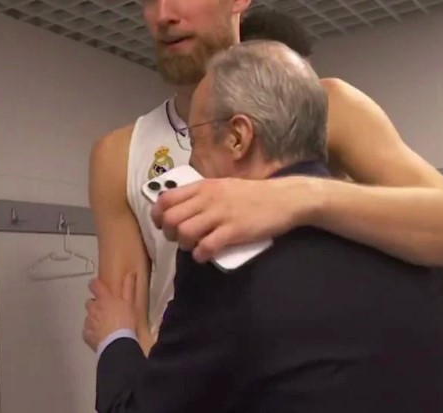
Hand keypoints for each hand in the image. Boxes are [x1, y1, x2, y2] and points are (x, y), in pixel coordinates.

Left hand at [83, 272, 136, 351]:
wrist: (117, 343)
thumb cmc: (126, 321)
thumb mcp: (130, 303)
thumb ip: (128, 288)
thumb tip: (130, 273)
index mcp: (104, 298)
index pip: (94, 285)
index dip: (94, 284)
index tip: (96, 285)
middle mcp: (93, 308)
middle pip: (90, 302)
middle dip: (95, 305)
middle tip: (106, 310)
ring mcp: (88, 322)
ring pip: (89, 316)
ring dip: (94, 318)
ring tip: (104, 325)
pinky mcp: (86, 334)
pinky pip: (87, 331)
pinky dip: (92, 332)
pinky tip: (100, 336)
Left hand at [150, 177, 309, 262]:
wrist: (284, 199)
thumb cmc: (253, 194)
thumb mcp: (223, 186)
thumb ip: (202, 195)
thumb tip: (180, 208)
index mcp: (203, 186)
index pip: (166, 198)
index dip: (158, 215)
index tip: (162, 224)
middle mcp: (208, 198)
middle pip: (170, 218)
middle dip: (168, 233)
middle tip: (179, 239)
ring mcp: (221, 214)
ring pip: (185, 232)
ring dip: (184, 245)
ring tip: (193, 247)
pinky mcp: (234, 231)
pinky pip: (206, 246)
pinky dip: (200, 255)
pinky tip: (205, 255)